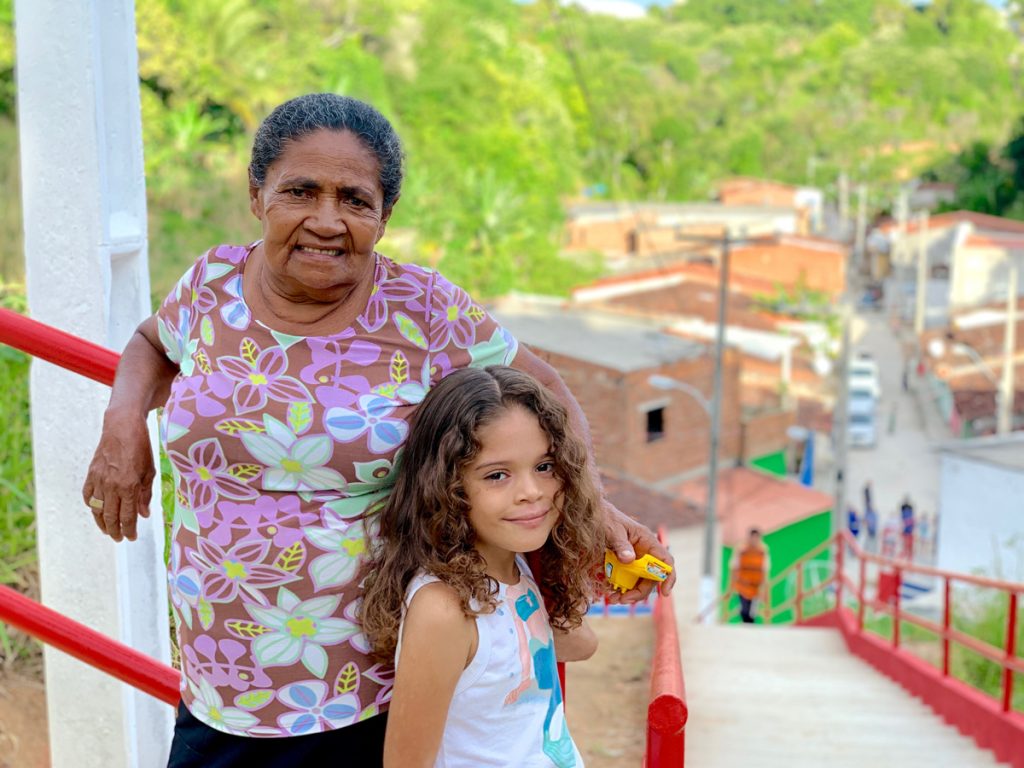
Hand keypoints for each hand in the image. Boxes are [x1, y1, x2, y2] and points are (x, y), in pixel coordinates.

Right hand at [81, 409, 154, 541]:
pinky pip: (88, 496)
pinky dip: (91, 506)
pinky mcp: (90, 474)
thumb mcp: (150, 472)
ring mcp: (99, 480)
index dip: (130, 530)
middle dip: (116, 531)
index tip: (132, 537)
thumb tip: (143, 515)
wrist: (122, 427)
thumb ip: (145, 495)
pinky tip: (97, 511)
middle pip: (111, 517)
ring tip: (108, 531)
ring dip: (102, 523)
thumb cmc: (141, 448)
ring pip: (97, 509)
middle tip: (120, 538)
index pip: (127, 517)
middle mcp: (112, 486)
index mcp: (129, 486)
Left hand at [602, 502, 675, 602]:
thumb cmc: (606, 518)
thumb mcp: (613, 530)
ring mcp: (634, 559)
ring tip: (613, 599)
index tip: (664, 593)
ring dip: (629, 593)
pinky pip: (626, 579)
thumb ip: (621, 545)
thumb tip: (629, 559)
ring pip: (638, 581)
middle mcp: (644, 552)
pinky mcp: (623, 564)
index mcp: (647, 541)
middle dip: (639, 592)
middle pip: (650, 578)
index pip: (665, 561)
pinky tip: (609, 591)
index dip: (668, 577)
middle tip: (623, 600)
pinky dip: (620, 588)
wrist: (592, 515)